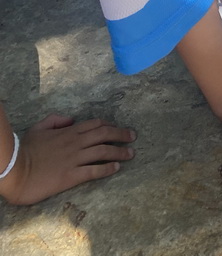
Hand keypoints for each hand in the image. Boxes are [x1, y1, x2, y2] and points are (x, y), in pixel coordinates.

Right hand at [0, 114, 135, 205]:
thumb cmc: (25, 150)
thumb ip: (56, 120)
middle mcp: (75, 143)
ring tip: (131, 153)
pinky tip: (117, 168)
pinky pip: (94, 170)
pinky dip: (107, 168)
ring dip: (120, 151)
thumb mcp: (39, 128)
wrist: (15, 170)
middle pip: (104, 135)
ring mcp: (74, 159)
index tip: (118, 128)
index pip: (95, 125)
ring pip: (103, 151)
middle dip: (121, 134)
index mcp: (68, 131)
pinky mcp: (71, 176)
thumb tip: (71, 119)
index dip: (110, 125)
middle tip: (133, 137)